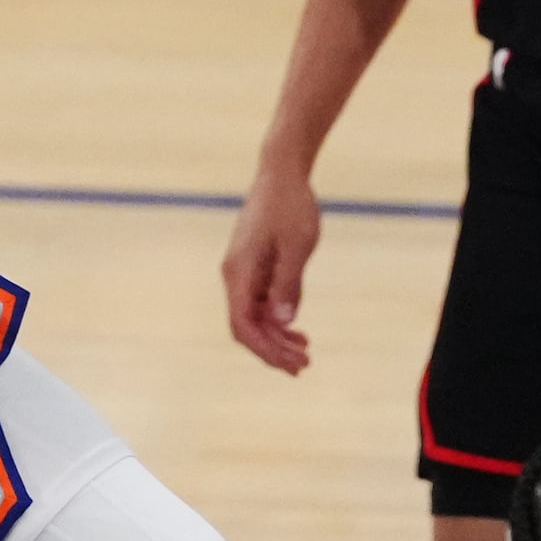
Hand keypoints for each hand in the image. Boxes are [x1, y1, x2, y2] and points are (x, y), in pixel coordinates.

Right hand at [221, 164, 322, 372]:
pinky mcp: (254, 267)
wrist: (282, 174)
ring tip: (305, 355)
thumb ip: (288, 284)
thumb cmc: (291, 205)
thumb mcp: (297, 246)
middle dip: (273, 350)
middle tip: (305, 366)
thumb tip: (282, 321)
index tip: (289, 364)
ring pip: (254, 317)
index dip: (264, 349)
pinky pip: (261, 303)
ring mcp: (243, 272)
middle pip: (247, 326)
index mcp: (239, 271)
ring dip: (277, 338)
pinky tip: (297, 331)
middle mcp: (235, 274)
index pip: (243, 323)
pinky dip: (277, 320)